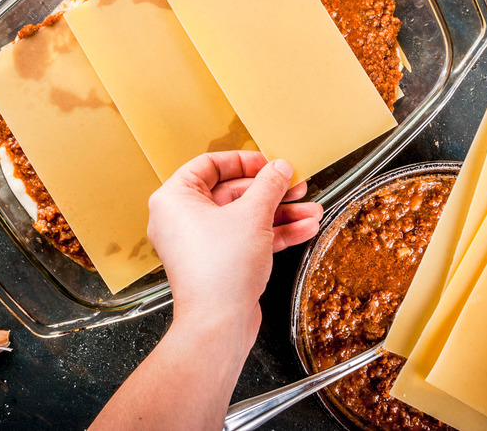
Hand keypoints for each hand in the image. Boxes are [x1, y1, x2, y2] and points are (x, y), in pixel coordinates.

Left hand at [147, 151, 322, 335]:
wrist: (218, 324)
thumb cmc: (220, 269)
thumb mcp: (252, 215)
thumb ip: (269, 185)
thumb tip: (279, 168)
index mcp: (175, 199)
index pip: (209, 165)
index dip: (243, 161)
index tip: (269, 163)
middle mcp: (182, 220)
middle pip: (232, 192)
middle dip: (271, 191)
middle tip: (297, 186)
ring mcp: (200, 244)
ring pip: (244, 218)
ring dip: (280, 214)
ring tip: (312, 210)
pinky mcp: (218, 263)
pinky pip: (246, 239)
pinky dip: (273, 234)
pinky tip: (304, 230)